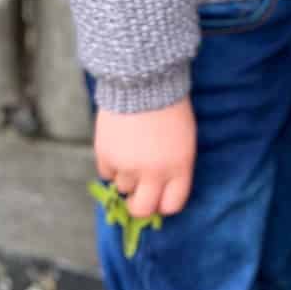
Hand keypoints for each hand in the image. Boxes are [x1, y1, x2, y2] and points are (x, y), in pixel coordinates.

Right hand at [94, 99, 195, 219]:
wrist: (144, 80)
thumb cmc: (170, 107)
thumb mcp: (184, 140)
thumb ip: (174, 167)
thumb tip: (159, 191)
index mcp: (179, 168)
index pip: (172, 204)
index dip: (164, 203)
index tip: (159, 196)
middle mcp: (154, 172)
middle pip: (143, 209)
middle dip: (139, 205)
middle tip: (137, 195)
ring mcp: (128, 166)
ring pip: (123, 188)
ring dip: (126, 176)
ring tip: (131, 151)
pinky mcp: (106, 155)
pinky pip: (106, 173)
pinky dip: (111, 164)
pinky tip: (118, 144)